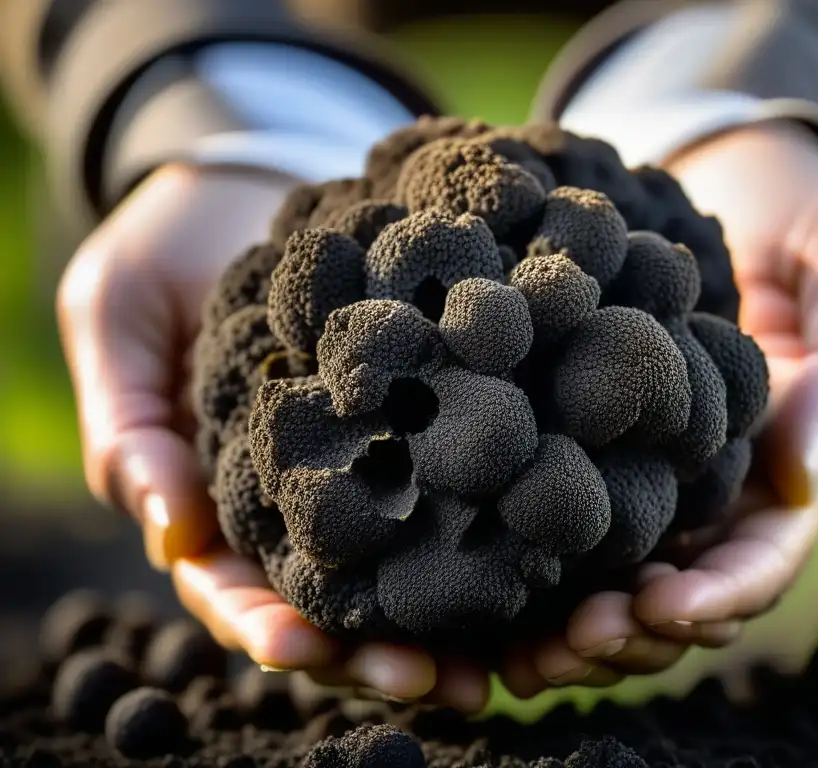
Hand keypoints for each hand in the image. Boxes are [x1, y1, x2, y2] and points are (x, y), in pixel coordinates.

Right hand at [57, 163, 489, 712]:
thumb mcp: (116, 314)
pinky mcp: (422, 418)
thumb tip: (168, 535)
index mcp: (213, 490)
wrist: (251, 182)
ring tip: (492, 662)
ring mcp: (365, 461)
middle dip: (372, 649)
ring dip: (440, 617)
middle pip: (333, 597)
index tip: (304, 649)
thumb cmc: (165, 249)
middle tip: (432, 682)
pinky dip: (484, 523)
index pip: (233, 582)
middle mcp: (297, 494)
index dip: (265, 624)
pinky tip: (530, 555)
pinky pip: (451, 479)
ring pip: (401, 560)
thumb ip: (127, 420)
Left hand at [499, 121, 817, 696]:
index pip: (761, 558)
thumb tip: (798, 479)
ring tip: (521, 648)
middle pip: (680, 593)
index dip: (719, 596)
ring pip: (612, 576)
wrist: (722, 171)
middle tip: (570, 643)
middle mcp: (709, 487)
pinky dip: (527, 566)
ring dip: (573, 625)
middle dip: (632, 633)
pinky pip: (555, 514)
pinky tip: (482, 591)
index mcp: (783, 466)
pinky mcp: (579, 438)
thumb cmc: (805, 213)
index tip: (661, 607)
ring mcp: (642, 470)